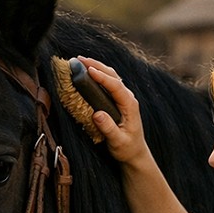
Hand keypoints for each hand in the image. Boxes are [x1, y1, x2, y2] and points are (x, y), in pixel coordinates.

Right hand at [75, 56, 152, 170]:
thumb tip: (97, 114)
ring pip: (111, 76)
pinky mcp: (118, 100)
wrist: (135, 153)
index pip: (116, 86)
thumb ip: (108, 129)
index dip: (102, 77)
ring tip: (80, 61)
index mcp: (130, 105)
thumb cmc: (127, 148)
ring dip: (96, 67)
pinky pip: (108, 82)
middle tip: (79, 59)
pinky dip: (98, 74)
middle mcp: (128, 98)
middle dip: (96, 65)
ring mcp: (123, 97)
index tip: (88, 70)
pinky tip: (87, 71)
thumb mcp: (118, 142)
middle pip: (113, 75)